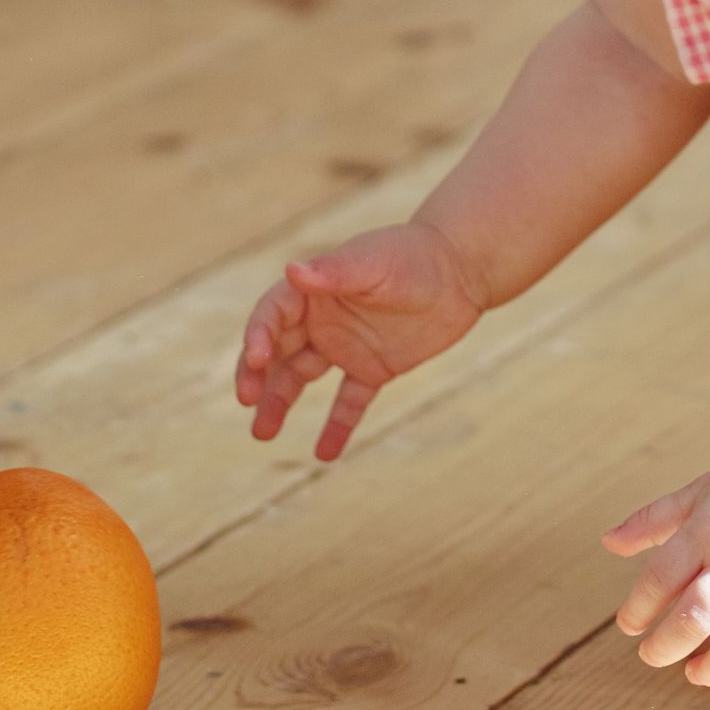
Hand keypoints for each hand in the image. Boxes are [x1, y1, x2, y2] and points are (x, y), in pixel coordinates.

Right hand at [233, 220, 483, 456]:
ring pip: (301, 378)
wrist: (462, 269)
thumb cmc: (414, 255)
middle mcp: (322, 319)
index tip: (258, 361)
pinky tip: (325, 454)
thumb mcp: (374, 263)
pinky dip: (338, 426)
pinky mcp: (374, 368)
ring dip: (279, 404)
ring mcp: (346, 346)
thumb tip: (291, 270)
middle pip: (277, 350)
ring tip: (262, 434)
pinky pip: (350, 401)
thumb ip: (334, 272)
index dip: (259, 335)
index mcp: (314, 290)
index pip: (272, 314)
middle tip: (247, 401)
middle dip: (256, 375)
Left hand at [603, 443, 709, 698]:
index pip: (659, 580)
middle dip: (665, 647)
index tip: (630, 624)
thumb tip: (608, 543)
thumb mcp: (702, 490)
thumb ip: (654, 519)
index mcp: (709, 532)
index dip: (637, 609)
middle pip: (696, 618)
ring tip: (696, 672)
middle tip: (652, 654)